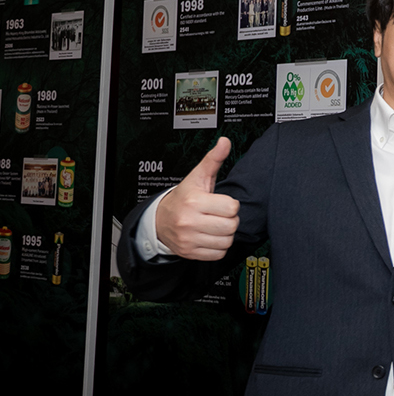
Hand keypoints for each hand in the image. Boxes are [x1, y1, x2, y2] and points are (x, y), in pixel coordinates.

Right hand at [155, 137, 239, 259]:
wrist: (160, 220)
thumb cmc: (184, 198)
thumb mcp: (198, 177)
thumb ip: (213, 159)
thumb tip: (225, 142)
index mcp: (194, 202)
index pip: (232, 207)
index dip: (230, 204)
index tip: (221, 202)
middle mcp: (190, 222)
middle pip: (231, 225)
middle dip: (229, 219)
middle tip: (219, 214)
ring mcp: (189, 239)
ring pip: (227, 241)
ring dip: (225, 234)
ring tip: (215, 225)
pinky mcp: (190, 252)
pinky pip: (219, 254)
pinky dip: (218, 247)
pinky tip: (210, 236)